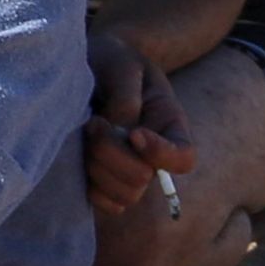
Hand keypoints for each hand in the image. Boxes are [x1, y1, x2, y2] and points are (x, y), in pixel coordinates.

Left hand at [79, 32, 198, 218]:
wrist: (89, 67)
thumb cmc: (112, 61)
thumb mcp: (123, 64)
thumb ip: (127, 96)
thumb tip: (120, 131)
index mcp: (169, 125)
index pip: (184, 158)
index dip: (160, 153)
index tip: (134, 133)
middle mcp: (153, 154)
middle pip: (143, 177)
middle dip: (112, 152)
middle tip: (95, 121)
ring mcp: (129, 170)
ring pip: (123, 194)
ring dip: (98, 166)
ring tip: (86, 134)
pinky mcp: (104, 181)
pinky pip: (104, 203)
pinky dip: (90, 186)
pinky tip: (80, 158)